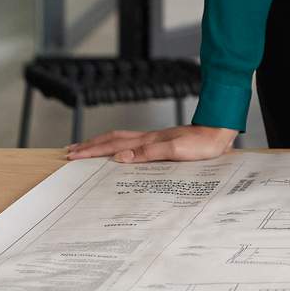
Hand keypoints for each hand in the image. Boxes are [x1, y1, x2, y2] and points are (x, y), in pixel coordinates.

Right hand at [65, 125, 236, 163]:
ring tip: (86, 148)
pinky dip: (117, 146)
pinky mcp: (161, 142)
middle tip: (69, 151)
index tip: (72, 155)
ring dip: (101, 144)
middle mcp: (148, 138)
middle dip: (89, 146)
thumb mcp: (176, 151)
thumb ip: (148, 153)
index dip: (91, 150)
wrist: (220, 133)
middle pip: (112, 140)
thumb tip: (120, 157)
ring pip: (120, 140)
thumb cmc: (202, 145)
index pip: (112, 145)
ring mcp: (154, 139)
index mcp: (148, 140)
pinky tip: (118, 152)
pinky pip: (132, 143)